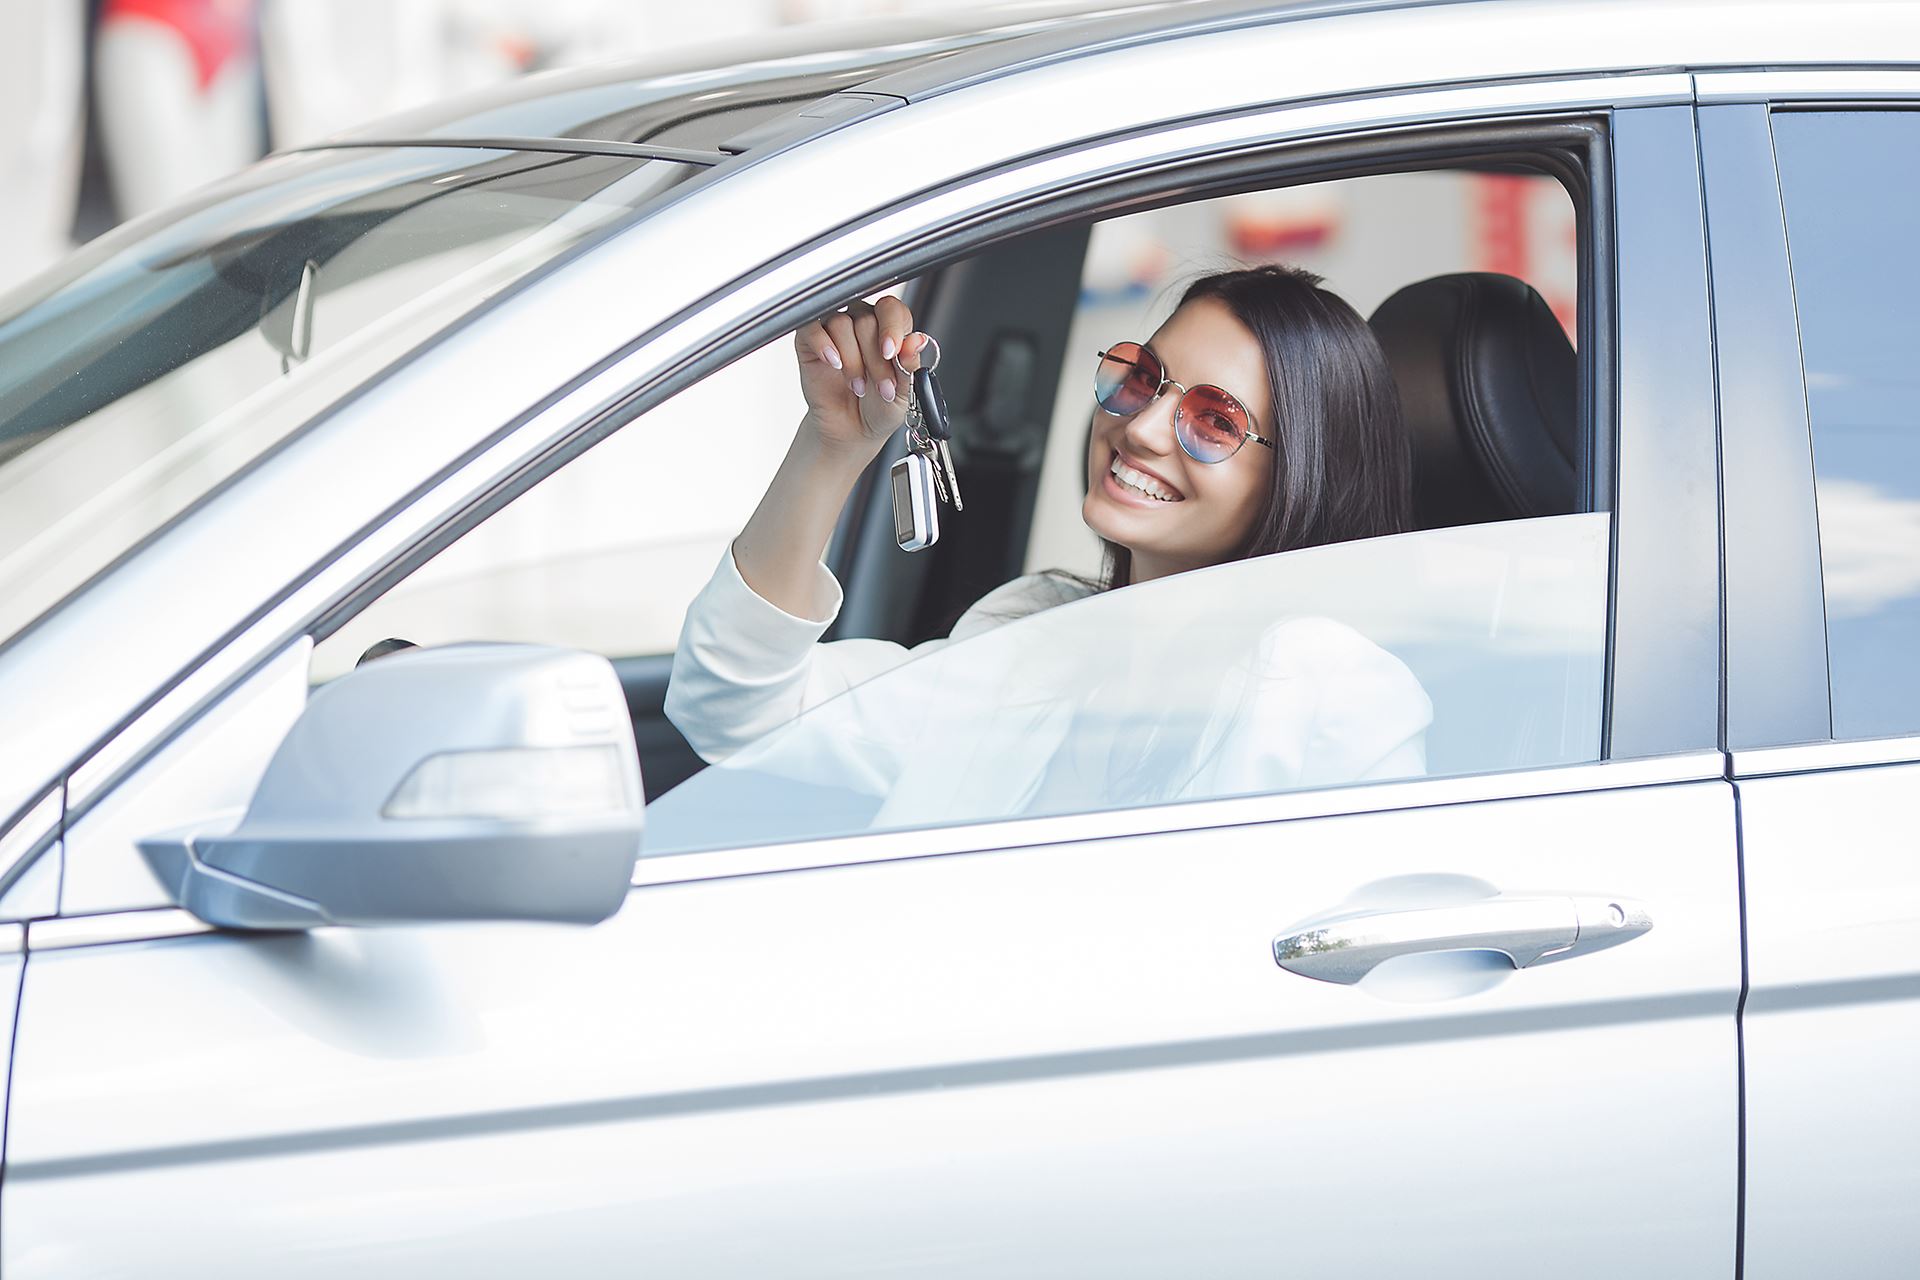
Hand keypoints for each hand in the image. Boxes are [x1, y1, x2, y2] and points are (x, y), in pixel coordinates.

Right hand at [793, 295, 933, 458]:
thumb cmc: (879, 407)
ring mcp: (834, 330)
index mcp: (889, 328)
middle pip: (866, 320)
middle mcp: (861, 323)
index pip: (891, 309)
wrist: (854, 431)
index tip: (891, 352)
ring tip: (858, 386)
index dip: (892, 327)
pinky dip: (823, 345)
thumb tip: (917, 341)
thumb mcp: (903, 392)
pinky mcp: (809, 341)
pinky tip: (834, 364)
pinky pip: (812, 328)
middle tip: (881, 387)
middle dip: (875, 359)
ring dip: (852, 361)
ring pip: (841, 324)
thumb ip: (909, 364)